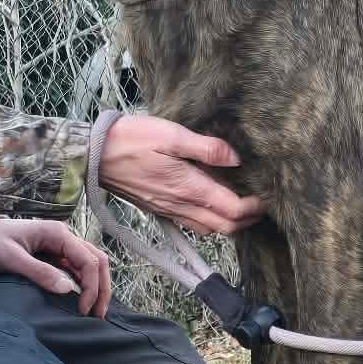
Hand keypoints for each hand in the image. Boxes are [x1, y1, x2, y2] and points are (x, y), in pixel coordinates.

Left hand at [0, 217, 112, 315]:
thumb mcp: (11, 259)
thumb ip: (39, 272)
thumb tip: (68, 289)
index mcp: (57, 233)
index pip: (89, 261)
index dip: (92, 287)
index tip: (83, 310)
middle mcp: (64, 237)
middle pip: (97, 261)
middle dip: (102, 288)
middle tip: (98, 315)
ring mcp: (61, 246)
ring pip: (91, 264)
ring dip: (97, 286)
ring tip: (94, 311)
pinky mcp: (55, 255)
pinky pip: (78, 269)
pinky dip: (85, 284)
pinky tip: (83, 300)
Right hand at [96, 113, 266, 237]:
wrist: (94, 155)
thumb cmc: (131, 140)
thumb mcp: (172, 135)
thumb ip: (206, 148)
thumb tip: (235, 158)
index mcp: (188, 188)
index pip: (232, 210)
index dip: (255, 207)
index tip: (268, 196)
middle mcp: (181, 205)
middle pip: (225, 227)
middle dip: (248, 220)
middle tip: (262, 205)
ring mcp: (169, 210)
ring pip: (209, 229)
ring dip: (230, 223)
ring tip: (243, 207)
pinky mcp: (159, 209)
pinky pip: (191, 224)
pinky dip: (209, 221)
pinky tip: (212, 206)